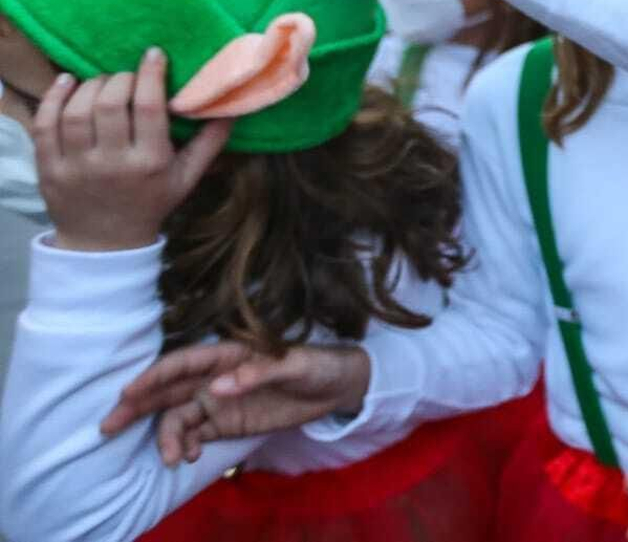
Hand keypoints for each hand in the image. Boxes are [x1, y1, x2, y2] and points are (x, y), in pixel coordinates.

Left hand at [33, 49, 231, 252]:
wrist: (104, 243)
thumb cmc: (150, 204)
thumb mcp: (187, 178)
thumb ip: (209, 144)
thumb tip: (231, 108)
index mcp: (149, 163)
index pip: (149, 107)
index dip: (151, 75)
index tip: (153, 54)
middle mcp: (111, 163)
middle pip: (110, 103)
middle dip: (119, 78)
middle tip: (127, 76)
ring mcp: (75, 166)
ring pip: (77, 111)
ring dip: (90, 86)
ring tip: (102, 82)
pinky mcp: (48, 168)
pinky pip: (44, 124)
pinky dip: (52, 98)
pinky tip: (66, 83)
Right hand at [101, 341, 369, 465]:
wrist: (335, 386)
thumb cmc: (316, 364)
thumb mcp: (294, 365)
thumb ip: (258, 372)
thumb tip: (218, 386)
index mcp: (227, 354)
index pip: (182, 362)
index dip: (154, 375)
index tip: (128, 392)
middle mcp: (214, 376)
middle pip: (166, 390)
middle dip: (136, 406)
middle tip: (109, 427)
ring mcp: (217, 400)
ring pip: (176, 417)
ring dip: (167, 436)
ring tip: (173, 457)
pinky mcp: (224, 422)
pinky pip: (194, 434)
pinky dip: (185, 445)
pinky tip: (188, 457)